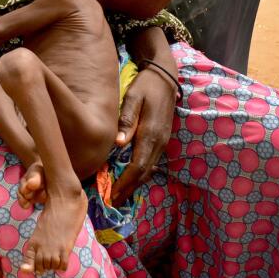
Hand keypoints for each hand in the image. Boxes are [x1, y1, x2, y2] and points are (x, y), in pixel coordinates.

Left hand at [111, 64, 176, 203]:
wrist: (165, 76)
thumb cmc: (146, 86)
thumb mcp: (134, 97)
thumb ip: (127, 120)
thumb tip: (119, 143)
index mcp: (151, 133)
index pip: (138, 165)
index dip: (125, 182)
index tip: (112, 193)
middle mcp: (160, 141)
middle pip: (145, 172)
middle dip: (130, 188)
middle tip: (114, 201)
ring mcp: (163, 141)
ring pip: (150, 169)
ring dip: (136, 183)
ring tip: (121, 194)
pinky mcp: (162, 139)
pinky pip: (152, 162)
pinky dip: (141, 173)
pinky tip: (132, 178)